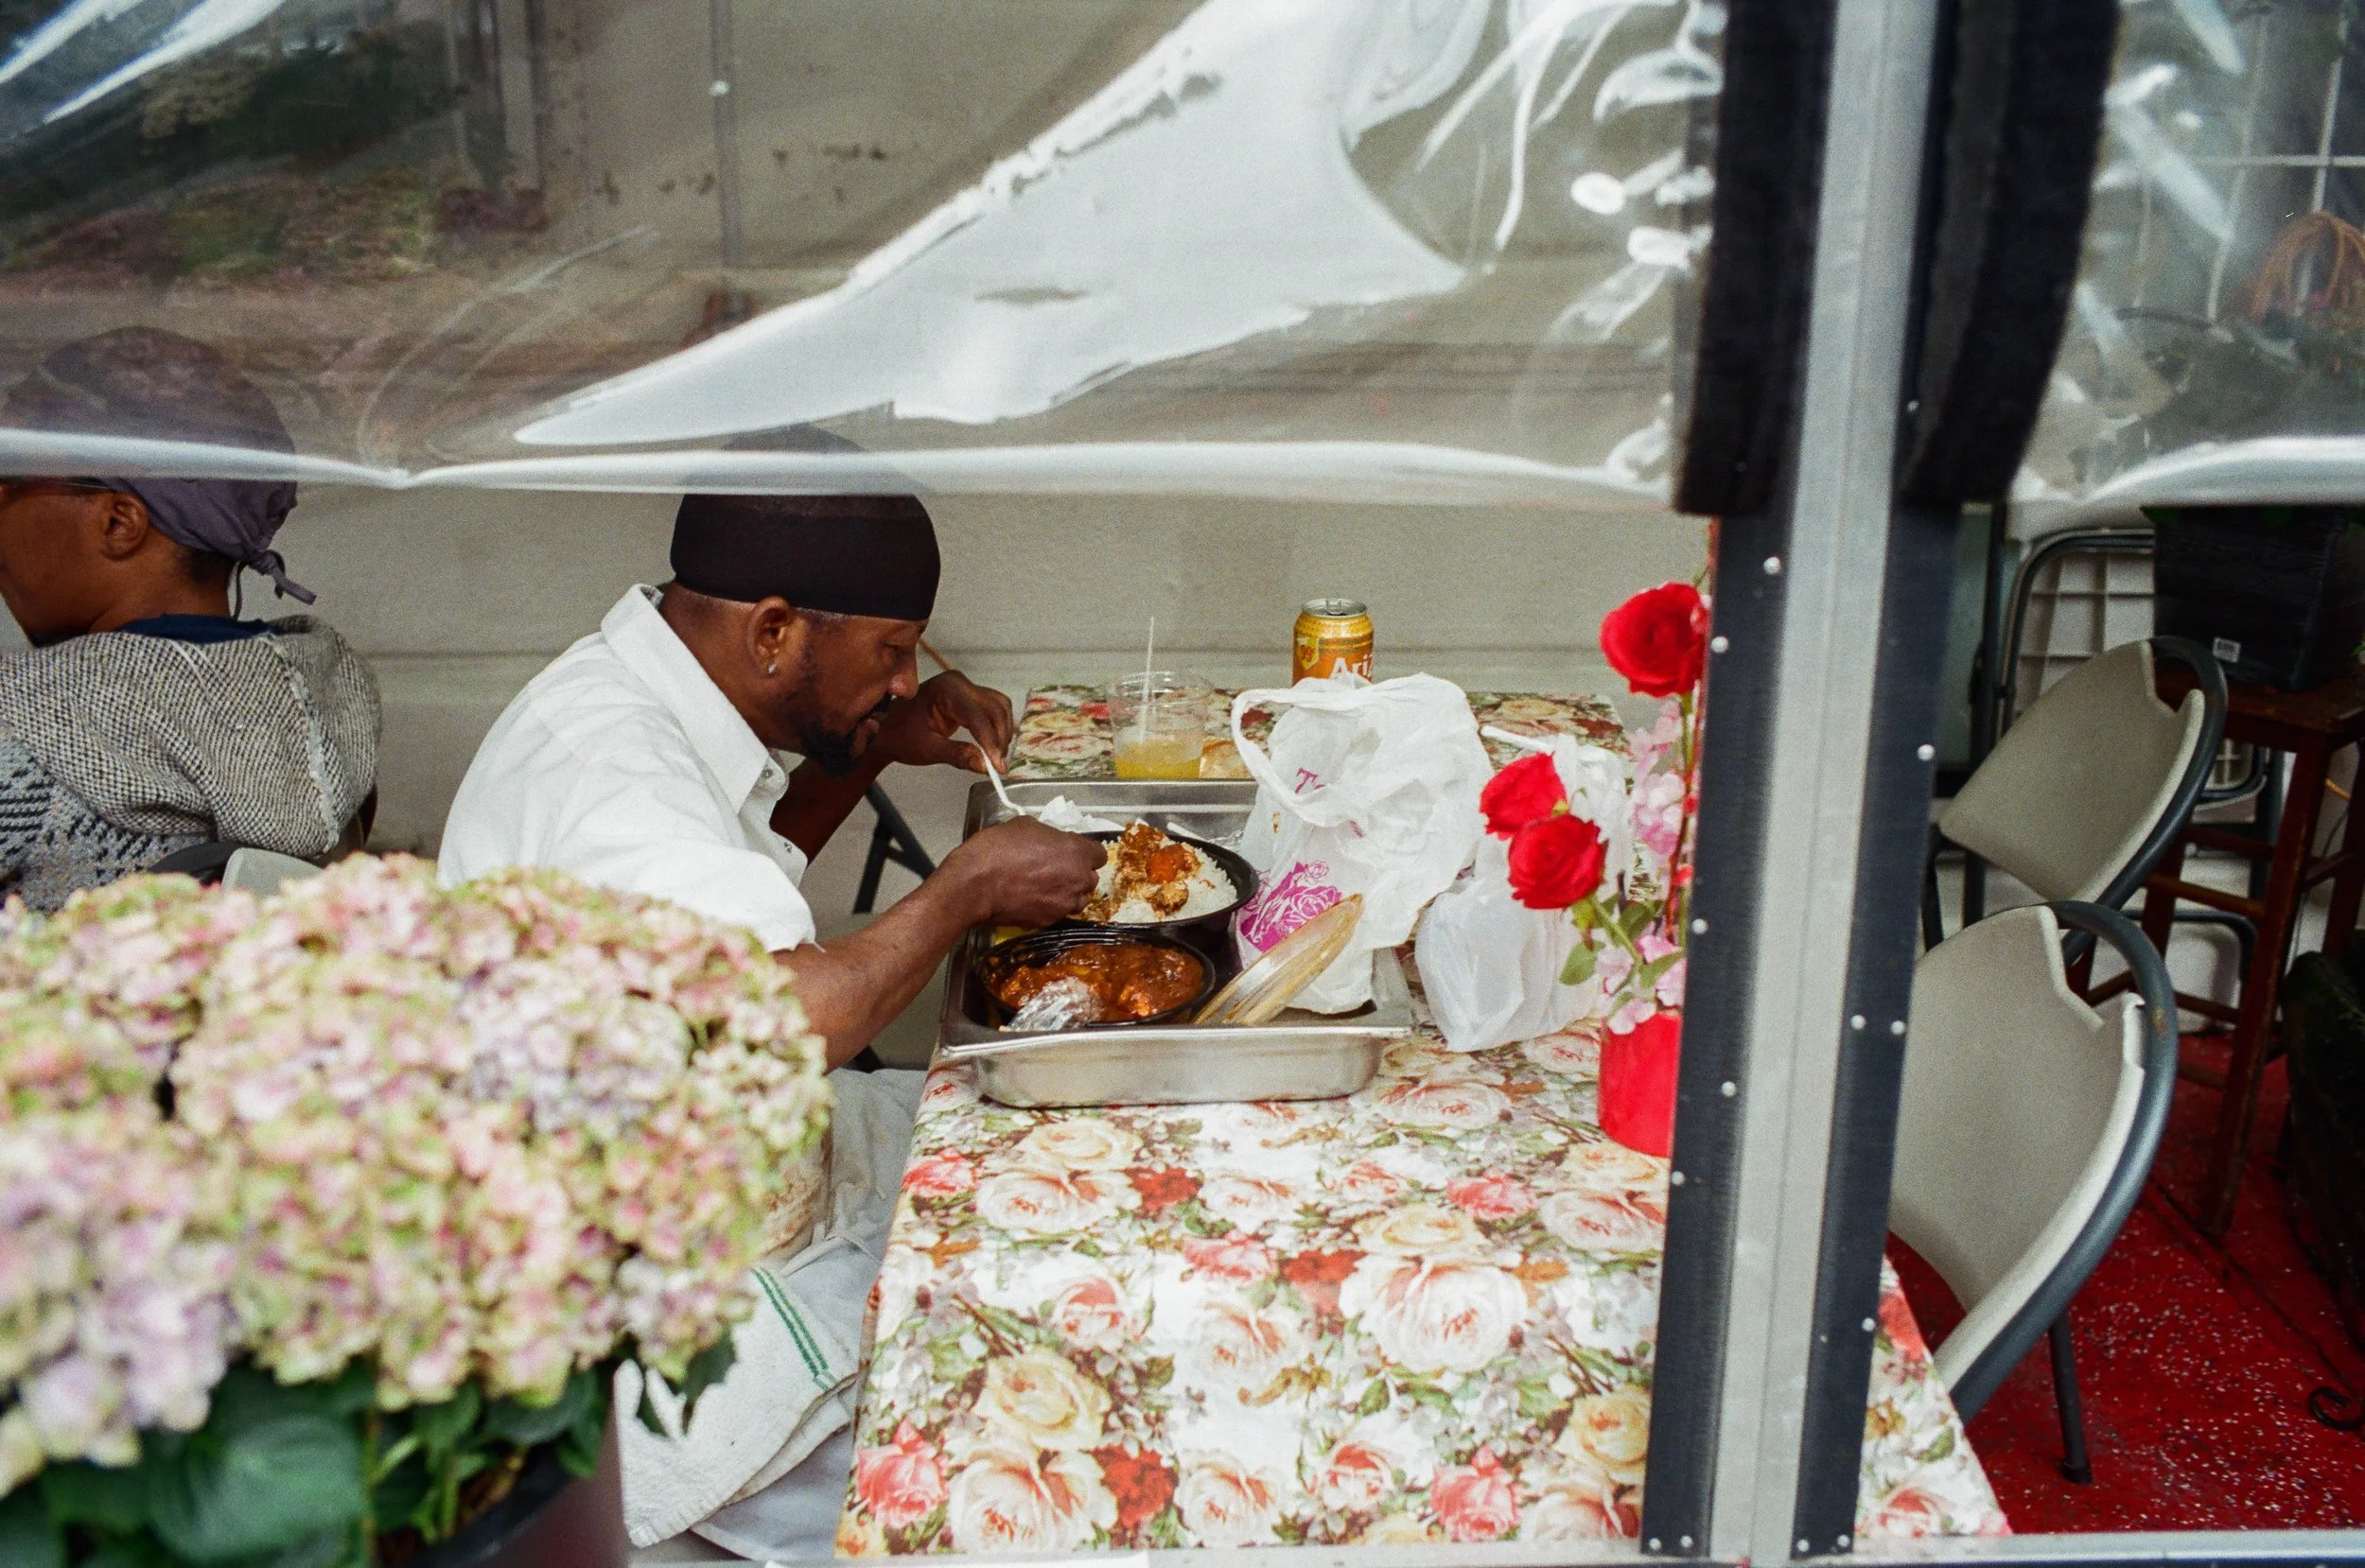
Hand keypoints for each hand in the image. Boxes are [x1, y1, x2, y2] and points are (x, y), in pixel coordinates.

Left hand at [870, 671, 1014, 773]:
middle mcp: (959, 682)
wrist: (888, 728)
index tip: (998, 766)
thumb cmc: (901, 736)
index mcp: (945, 690)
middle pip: (994, 709)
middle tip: (999, 766)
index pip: (977, 716)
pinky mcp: (969, 695)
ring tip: (997, 758)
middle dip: (1000, 738)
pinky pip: (993, 708)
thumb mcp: (928, 749)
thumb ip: (958, 755)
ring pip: (999, 707)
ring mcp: (965, 687)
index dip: (991, 741)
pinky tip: (994, 746)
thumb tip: (987, 766)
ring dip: (1002, 733)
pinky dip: (998, 727)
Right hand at [945, 818, 1105, 927]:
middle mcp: (1078, 880)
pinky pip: (1058, 914)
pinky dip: (1049, 907)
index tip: (1072, 852)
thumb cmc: (999, 847)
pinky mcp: (1049, 921)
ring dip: (1068, 894)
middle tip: (1056, 869)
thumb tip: (1052, 843)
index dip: (1086, 853)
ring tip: (1046, 888)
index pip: (1099, 855)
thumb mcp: (1025, 826)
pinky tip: (1032, 900)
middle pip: (1090, 879)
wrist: (975, 883)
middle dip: (1077, 874)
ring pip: (1078, 900)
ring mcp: (1065, 904)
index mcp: (1077, 852)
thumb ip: (1049, 836)